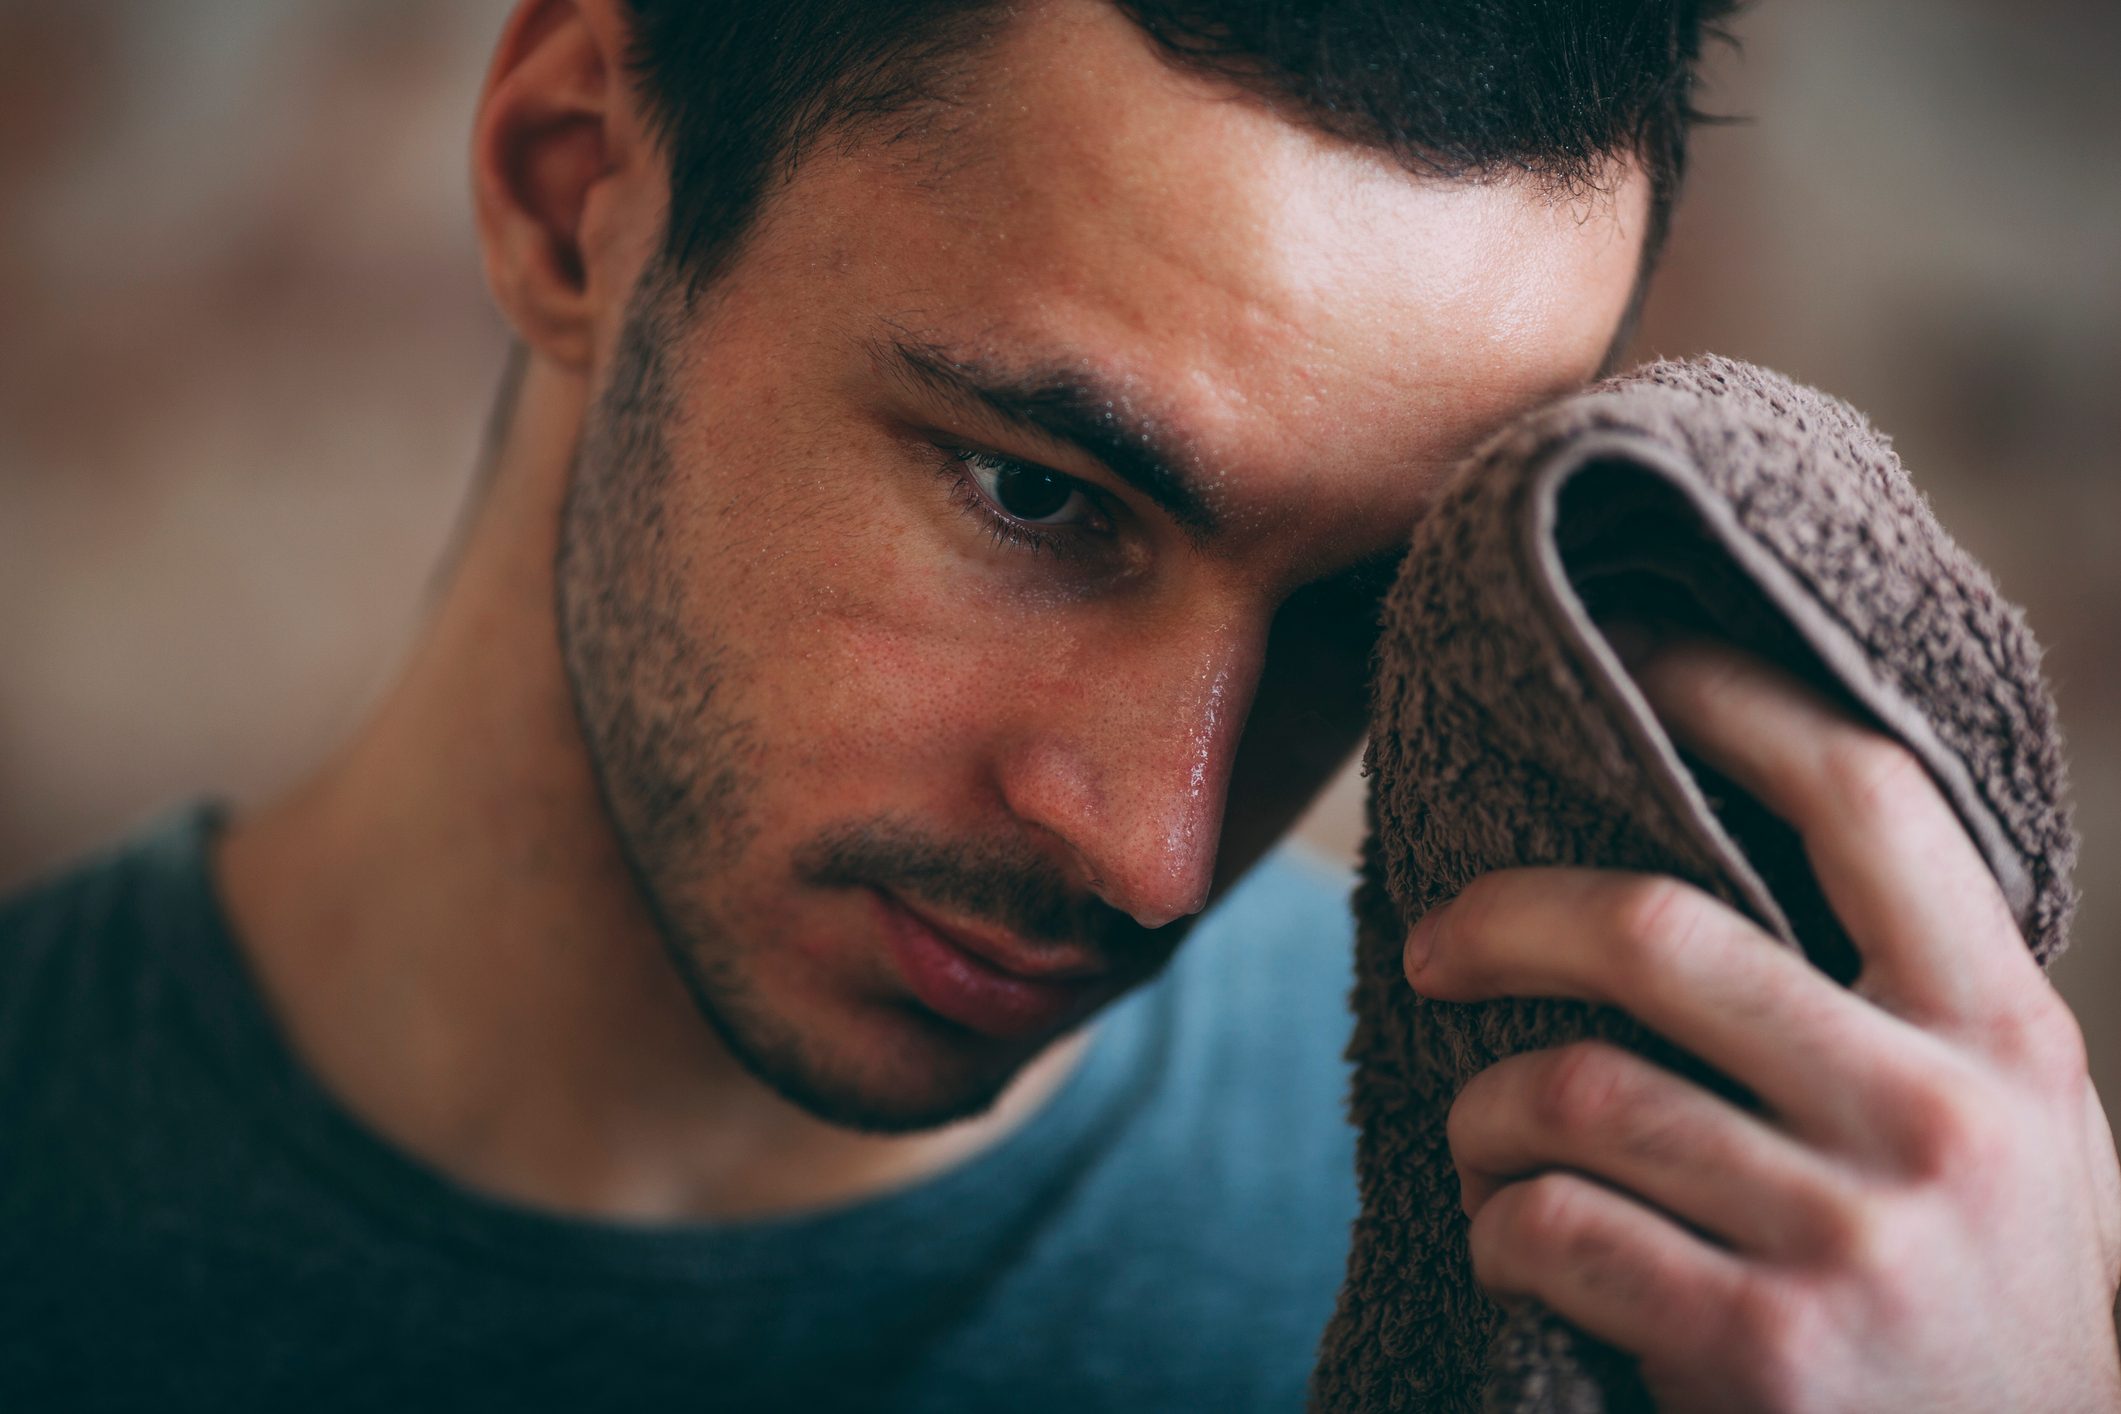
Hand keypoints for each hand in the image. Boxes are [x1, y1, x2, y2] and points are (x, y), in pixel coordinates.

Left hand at [1401, 636, 2120, 1412]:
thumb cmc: (1985, 1302)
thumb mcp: (2012, 1132)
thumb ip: (1910, 1001)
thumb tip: (1719, 824)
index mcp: (2006, 1032)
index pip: (1863, 795)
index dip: (1723, 699)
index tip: (1614, 666)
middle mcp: (1940, 1118)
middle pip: (1658, 930)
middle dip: (1504, 919)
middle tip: (1432, 944)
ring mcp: (1852, 1241)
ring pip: (1572, 1093)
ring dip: (1484, 1115)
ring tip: (1485, 1140)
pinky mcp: (1759, 1353)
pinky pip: (1550, 1229)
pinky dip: (1499, 1230)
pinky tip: (1519, 1250)